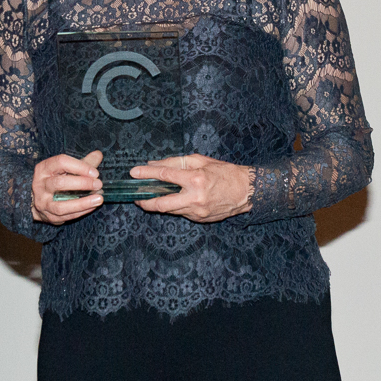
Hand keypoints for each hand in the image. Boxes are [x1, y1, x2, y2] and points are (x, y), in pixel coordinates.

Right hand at [32, 150, 103, 224]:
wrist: (37, 201)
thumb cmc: (55, 180)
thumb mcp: (66, 169)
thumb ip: (82, 163)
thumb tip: (98, 154)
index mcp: (44, 168)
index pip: (61, 162)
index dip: (80, 167)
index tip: (95, 173)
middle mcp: (40, 185)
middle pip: (60, 183)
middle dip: (82, 183)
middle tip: (98, 184)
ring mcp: (43, 202)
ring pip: (61, 205)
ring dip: (83, 203)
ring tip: (99, 199)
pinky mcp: (49, 216)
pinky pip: (66, 216)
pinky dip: (81, 211)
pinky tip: (93, 206)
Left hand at [132, 155, 252, 223]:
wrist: (245, 191)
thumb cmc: (224, 172)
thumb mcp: (200, 161)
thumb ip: (176, 163)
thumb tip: (154, 165)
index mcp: (195, 179)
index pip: (164, 175)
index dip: (146, 174)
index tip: (134, 173)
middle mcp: (195, 197)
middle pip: (162, 204)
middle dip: (145, 202)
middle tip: (137, 198)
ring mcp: (197, 211)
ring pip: (170, 211)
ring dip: (158, 205)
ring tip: (150, 198)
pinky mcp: (200, 219)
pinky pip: (181, 213)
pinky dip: (174, 207)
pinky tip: (172, 200)